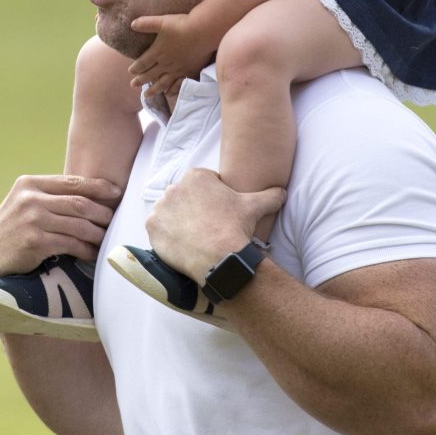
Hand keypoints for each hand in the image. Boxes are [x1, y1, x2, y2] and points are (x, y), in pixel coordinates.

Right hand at [0, 175, 121, 276]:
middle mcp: (30, 198)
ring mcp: (32, 220)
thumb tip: (90, 195)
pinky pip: (71, 244)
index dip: (99, 186)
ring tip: (107, 238)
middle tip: (115, 219)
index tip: (117, 192)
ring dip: (97, 233)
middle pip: (79, 202)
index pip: (72, 181)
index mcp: (30, 184)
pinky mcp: (34, 242)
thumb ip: (49, 197)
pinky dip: (86, 250)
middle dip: (102, 212)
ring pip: (78, 224)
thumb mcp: (24, 204)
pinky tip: (93, 254)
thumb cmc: (10, 232)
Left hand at [128, 13, 214, 93]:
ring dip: (153, 89)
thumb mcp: (161, 21)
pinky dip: (172, 90)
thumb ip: (146, 23)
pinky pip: (178, 85)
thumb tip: (132, 24)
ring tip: (147, 95)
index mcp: (157, 52)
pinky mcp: (190, 71)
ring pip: (163, 83)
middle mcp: (166, 64)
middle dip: (140, 80)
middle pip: (150, 75)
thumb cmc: (181, 25)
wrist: (203, 32)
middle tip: (133, 85)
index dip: (135, 68)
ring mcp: (178, 70)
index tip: (131, 71)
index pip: (142, 63)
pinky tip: (169, 94)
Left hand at [145, 168, 285, 284]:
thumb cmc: (235, 227)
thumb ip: (271, 194)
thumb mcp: (256, 206)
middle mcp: (174, 188)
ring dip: (179, 222)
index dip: (212, 200)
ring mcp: (161, 208)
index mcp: (196, 176)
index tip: (218, 214)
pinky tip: (182, 245)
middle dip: (193, 209)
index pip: (202, 185)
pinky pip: (158, 229)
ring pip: (170, 213)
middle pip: (184, 198)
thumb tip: (282, 192)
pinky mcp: (153, 227)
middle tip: (206, 227)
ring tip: (194, 237)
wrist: (219, 258)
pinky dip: (167, 236)